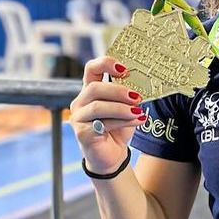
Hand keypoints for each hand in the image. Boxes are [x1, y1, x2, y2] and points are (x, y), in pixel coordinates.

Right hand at [69, 57, 146, 172]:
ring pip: (98, 106)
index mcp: (91, 90)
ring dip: (121, 109)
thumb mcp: (126, 108)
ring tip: (139, 112)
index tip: (125, 70)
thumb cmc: (118, 128)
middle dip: (118, 91)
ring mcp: (78, 117)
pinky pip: (102, 123)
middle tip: (137, 97)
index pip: (92, 69)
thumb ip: (128, 96)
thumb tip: (140, 86)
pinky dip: (122, 122)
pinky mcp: (82, 132)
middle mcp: (81, 101)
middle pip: (95, 88)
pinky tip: (137, 121)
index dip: (106, 64)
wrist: (112, 155)